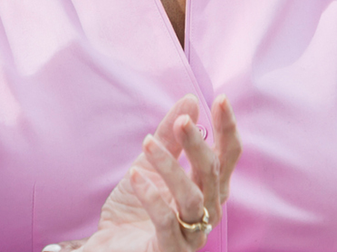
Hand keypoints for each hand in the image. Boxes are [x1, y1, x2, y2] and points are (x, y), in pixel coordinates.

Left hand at [43, 94, 241, 251]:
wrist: (110, 249)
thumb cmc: (134, 210)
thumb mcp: (148, 166)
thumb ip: (169, 136)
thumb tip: (190, 101)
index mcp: (208, 190)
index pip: (227, 157)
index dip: (227, 129)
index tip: (221, 99)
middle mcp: (206, 212)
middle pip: (213, 175)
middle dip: (198, 145)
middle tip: (181, 122)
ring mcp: (191, 235)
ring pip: (192, 198)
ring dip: (170, 167)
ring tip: (147, 143)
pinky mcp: (170, 250)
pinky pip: (166, 221)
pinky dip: (151, 196)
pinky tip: (134, 176)